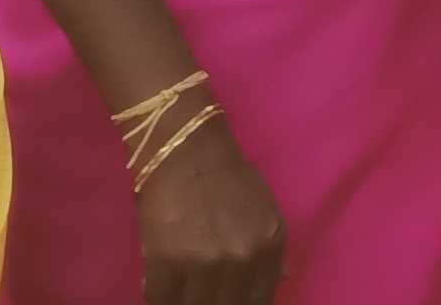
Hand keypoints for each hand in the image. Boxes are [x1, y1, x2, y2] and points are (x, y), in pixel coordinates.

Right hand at [135, 122, 288, 304]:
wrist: (187, 150)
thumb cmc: (227, 177)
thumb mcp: (264, 213)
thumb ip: (272, 251)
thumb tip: (284, 279)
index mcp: (271, 248)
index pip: (259, 303)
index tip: (224, 299)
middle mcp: (244, 260)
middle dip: (210, 303)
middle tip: (198, 293)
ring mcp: (207, 263)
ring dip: (182, 300)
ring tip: (177, 286)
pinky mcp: (168, 261)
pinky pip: (160, 298)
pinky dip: (157, 293)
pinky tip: (157, 280)